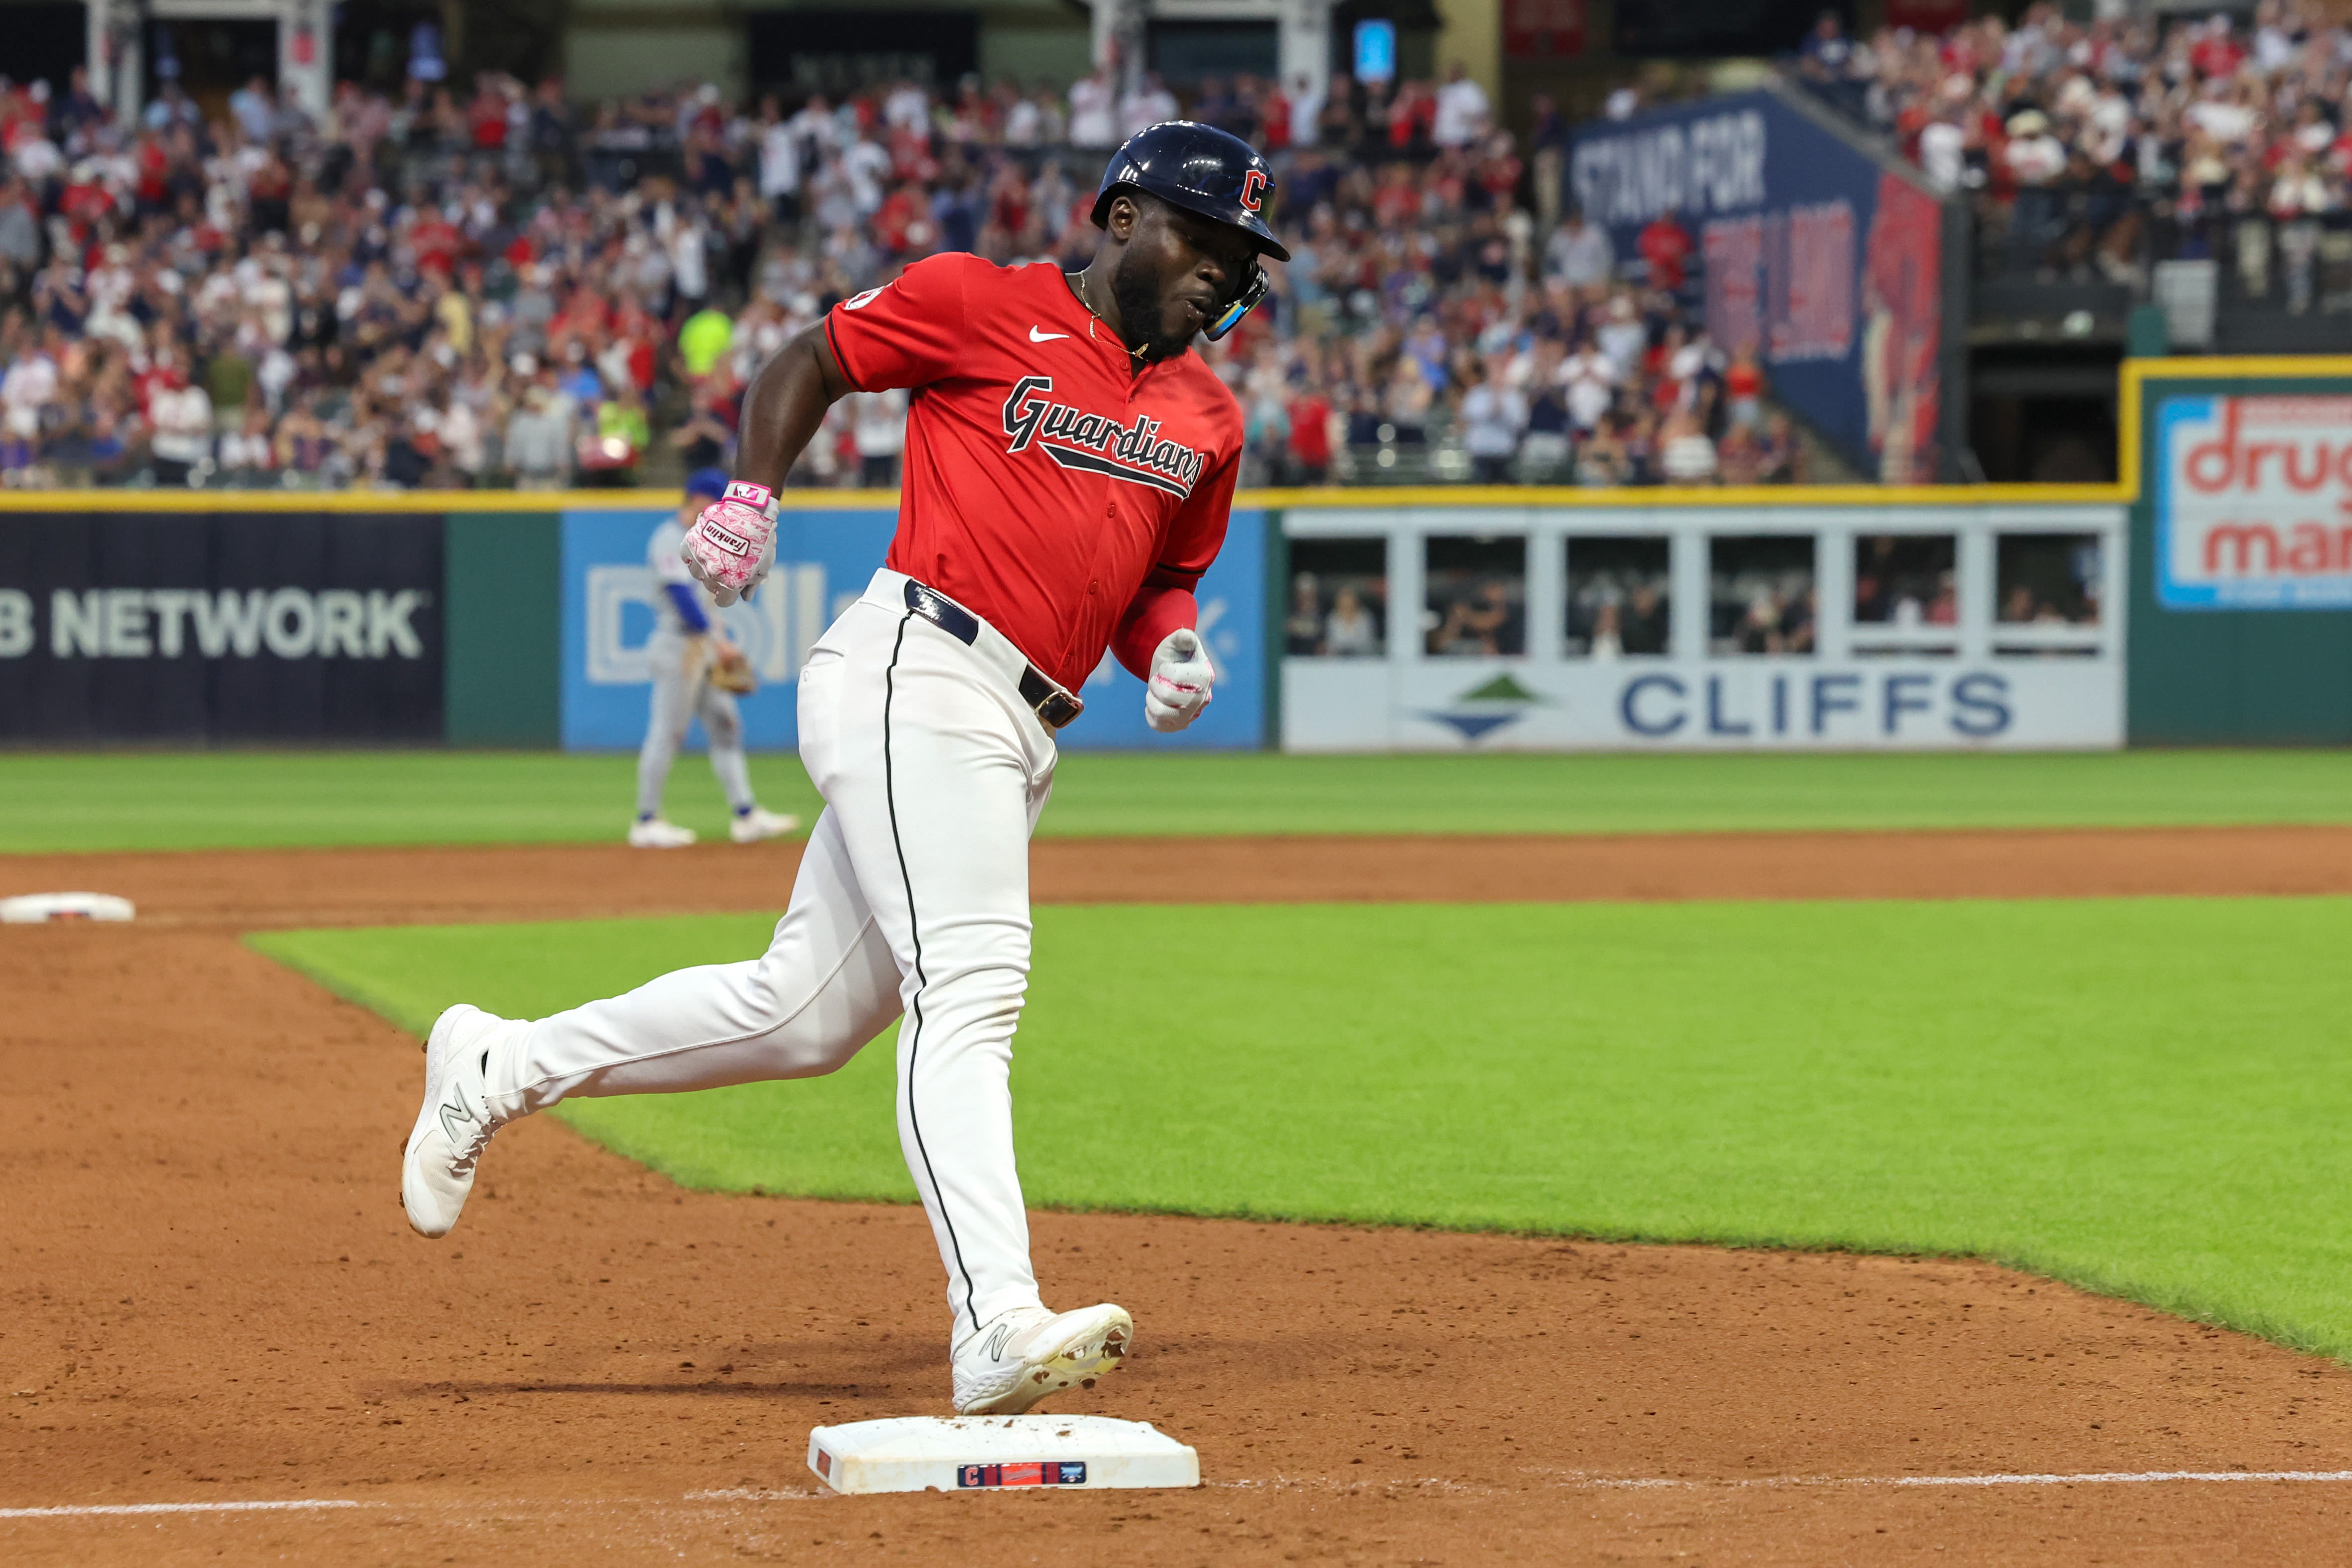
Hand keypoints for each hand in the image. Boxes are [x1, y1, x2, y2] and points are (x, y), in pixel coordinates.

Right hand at [681, 481, 778, 606]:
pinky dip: (693, 555)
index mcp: (730, 583)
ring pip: (697, 573)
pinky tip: (703, 549)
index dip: (730, 596)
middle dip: (719, 580)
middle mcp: (711, 574)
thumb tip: (745, 598)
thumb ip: (752, 584)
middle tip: (728, 566)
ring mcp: (699, 558)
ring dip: (704, 568)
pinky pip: (686, 556)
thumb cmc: (760, 539)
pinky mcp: (690, 542)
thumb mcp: (763, 565)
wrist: (748, 511)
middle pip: (710, 587)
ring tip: (716, 555)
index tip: (733, 588)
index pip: (724, 601)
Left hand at [1144, 627, 1213, 732]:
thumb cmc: (1176, 654)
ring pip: (1161, 713)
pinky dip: (1151, 714)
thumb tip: (1186, 637)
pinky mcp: (1180, 725)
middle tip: (1158, 679)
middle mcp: (1203, 699)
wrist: (1171, 671)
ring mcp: (1192, 715)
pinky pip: (1159, 726)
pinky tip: (1155, 704)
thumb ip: (1183, 636)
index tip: (1166, 668)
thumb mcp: (1178, 641)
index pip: (1174, 676)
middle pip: (1167, 696)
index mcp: (1205, 676)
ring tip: (1154, 692)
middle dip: (1155, 684)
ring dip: (1151, 700)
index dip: (1163, 670)